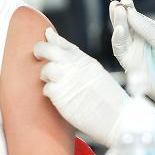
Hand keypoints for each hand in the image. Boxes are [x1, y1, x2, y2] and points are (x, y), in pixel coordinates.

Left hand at [33, 28, 127, 146]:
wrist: (118, 119)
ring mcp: (67, 80)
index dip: (52, 39)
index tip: (46, 35)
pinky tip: (58, 98)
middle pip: (49, 50)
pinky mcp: (61, 96)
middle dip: (39, 50)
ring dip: (45, 76)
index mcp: (86, 61)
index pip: (64, 44)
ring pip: (45, 69)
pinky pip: (46, 89)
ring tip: (52, 82)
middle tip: (37, 55)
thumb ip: (81, 64)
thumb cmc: (110, 101)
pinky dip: (49, 92)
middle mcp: (75, 67)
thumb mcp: (98, 75)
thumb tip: (68, 57)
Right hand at [109, 0, 154, 118]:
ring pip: (120, 36)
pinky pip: (120, 50)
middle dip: (119, 14)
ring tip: (117, 11)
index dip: (130, 9)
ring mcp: (134, 54)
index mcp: (150, 36)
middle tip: (116, 3)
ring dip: (117, 24)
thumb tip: (132, 13)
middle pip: (125, 26)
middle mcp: (140, 44)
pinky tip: (120, 29)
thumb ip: (147, 30)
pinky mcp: (129, 65)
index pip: (137, 20)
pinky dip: (118, 39)